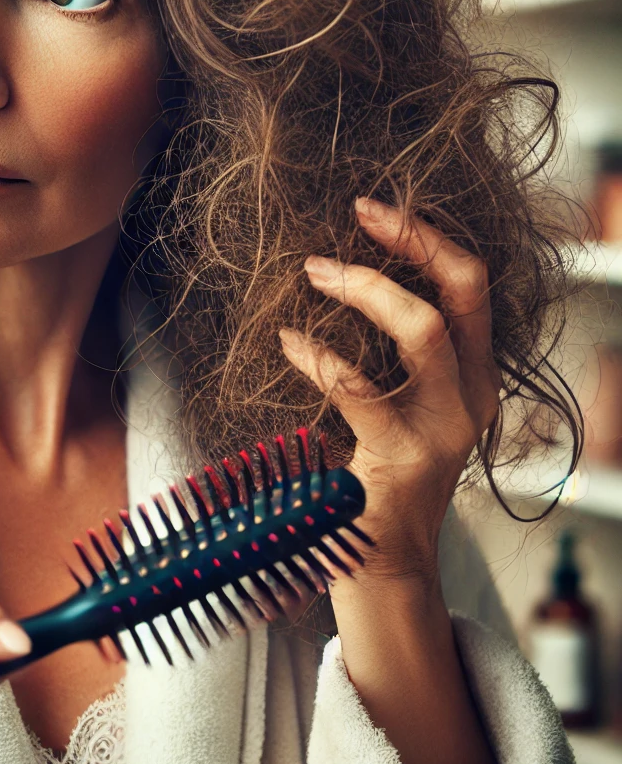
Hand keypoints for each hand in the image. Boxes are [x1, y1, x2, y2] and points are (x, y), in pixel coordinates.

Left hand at [279, 196, 500, 584]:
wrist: (386, 554)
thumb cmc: (382, 465)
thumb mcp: (407, 399)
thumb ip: (396, 349)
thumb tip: (346, 273)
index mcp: (475, 372)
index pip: (471, 285)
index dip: (428, 238)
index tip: (377, 208)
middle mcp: (472, 392)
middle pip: (461, 291)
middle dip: (410, 241)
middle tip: (358, 213)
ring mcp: (444, 424)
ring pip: (420, 329)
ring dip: (363, 287)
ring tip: (314, 270)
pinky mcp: (403, 454)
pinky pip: (358, 388)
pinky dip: (318, 355)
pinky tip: (289, 341)